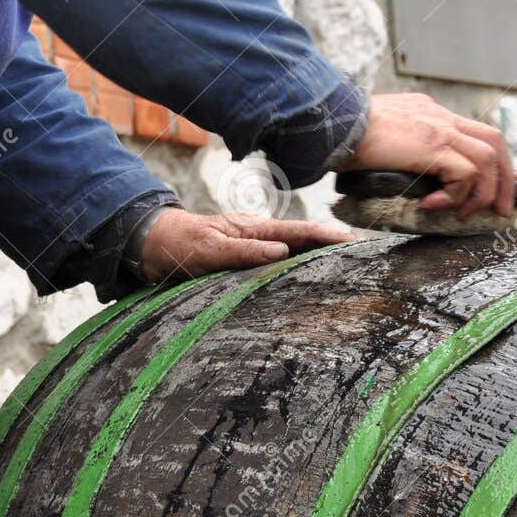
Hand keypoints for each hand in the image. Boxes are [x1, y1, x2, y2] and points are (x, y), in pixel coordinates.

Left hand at [139, 210, 353, 283]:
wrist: (151, 246)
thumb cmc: (178, 244)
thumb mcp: (210, 248)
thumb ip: (244, 251)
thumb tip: (283, 251)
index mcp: (254, 229)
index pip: (301, 230)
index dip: (328, 236)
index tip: (354, 242)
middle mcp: (258, 239)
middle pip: (304, 242)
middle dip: (333, 248)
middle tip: (365, 258)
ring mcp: (252, 253)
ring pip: (293, 257)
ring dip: (317, 263)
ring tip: (346, 274)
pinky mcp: (243, 267)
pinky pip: (276, 270)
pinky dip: (296, 275)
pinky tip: (307, 287)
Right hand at [342, 92, 516, 218]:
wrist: (332, 124)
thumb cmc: (343, 137)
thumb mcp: (378, 139)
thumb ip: (397, 149)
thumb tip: (399, 173)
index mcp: (430, 113)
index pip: (476, 131)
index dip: (498, 158)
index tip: (511, 178)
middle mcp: (440, 117)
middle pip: (494, 143)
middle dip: (504, 179)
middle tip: (501, 209)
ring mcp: (439, 129)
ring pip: (487, 160)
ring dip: (482, 193)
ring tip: (465, 214)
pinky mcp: (432, 145)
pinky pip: (464, 174)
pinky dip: (455, 195)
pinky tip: (431, 205)